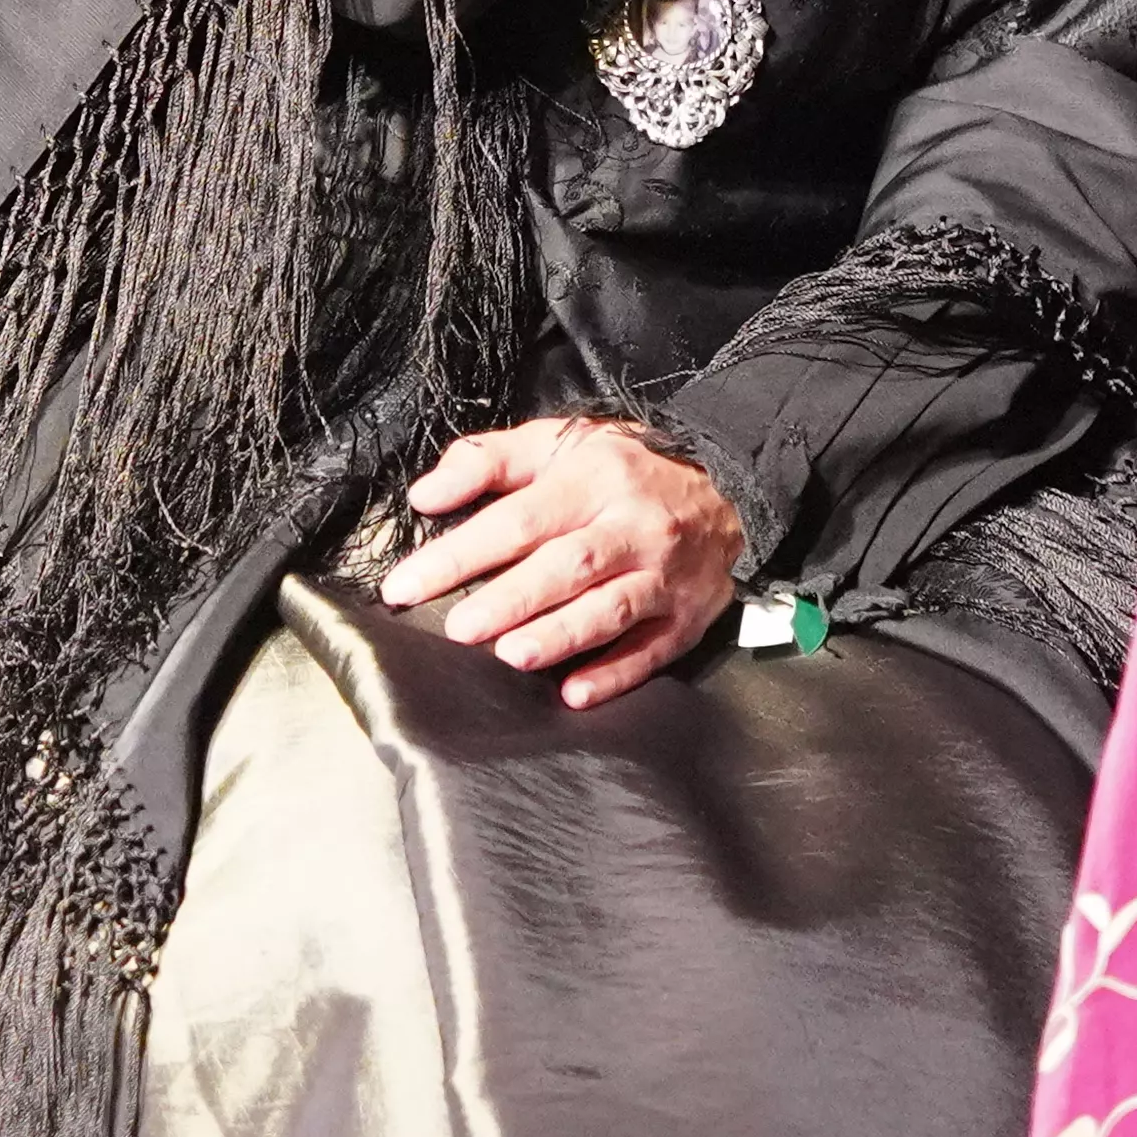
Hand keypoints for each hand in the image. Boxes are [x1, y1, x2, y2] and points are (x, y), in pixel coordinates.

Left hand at [382, 416, 741, 710]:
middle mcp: (633, 527)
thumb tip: (425, 496)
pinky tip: (574, 693)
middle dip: (512, 599)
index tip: (406, 585)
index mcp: (594, 480)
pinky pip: (652, 650)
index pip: (518, 520)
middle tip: (460, 628)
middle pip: (569, 566)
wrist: (729, 485)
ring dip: (562, 635)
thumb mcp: (558, 443)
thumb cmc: (625, 469)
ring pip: (612, 609)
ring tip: (512, 656)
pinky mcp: (687, 615)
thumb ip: (486, 462)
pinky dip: (615, 674)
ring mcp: (665, 575)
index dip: (460, 554)